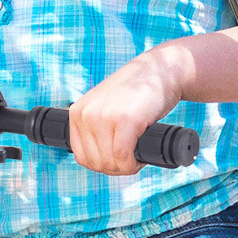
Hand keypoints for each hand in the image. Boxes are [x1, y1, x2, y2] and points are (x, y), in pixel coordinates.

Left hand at [67, 49, 188, 175]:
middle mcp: (86, 114)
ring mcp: (104, 116)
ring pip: (109, 163)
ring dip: (126, 167)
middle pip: (96, 163)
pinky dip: (133, 164)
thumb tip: (98, 162)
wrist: (161, 70)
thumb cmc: (137, 92)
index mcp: (77, 112)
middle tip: (132, 159)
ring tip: (137, 155)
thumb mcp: (105, 107)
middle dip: (116, 168)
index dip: (103, 165)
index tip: (118, 160)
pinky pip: (123, 157)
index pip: (82, 157)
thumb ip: (96, 128)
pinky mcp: (125, 119)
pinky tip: (141, 158)